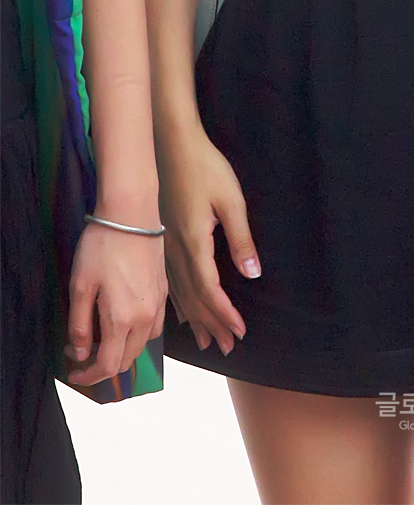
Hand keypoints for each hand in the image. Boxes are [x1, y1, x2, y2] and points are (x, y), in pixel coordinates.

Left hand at [65, 221, 166, 386]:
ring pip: (143, 344)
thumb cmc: (104, 245)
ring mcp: (158, 303)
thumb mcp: (81, 285)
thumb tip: (79, 352)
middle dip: (104, 366)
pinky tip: (124, 320)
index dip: (89, 376)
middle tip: (82, 354)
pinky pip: (154, 326)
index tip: (74, 372)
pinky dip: (138, 335)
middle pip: (127, 360)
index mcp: (123, 319)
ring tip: (102, 339)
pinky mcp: (164, 290)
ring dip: (122, 351)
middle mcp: (146, 317)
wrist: (133, 212)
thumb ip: (80, 324)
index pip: (108, 365)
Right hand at [157, 126, 260, 356]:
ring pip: (179, 293)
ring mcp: (165, 245)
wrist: (170, 144)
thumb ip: (241, 238)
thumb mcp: (231, 200)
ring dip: (195, 319)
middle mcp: (176, 250)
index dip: (224, 314)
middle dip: (212, 324)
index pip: (210, 290)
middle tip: (228, 347)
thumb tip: (252, 274)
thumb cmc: (204, 167)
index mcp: (194, 242)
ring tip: (207, 341)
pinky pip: (168, 281)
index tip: (239, 332)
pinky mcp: (161, 237)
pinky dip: (177, 302)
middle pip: (194, 298)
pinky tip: (181, 314)